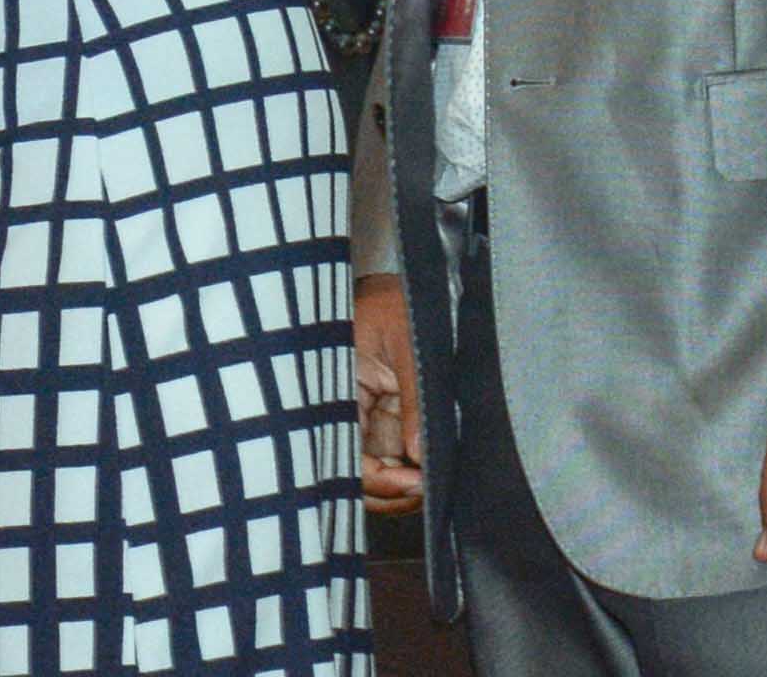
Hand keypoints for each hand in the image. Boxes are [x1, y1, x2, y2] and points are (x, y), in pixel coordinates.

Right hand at [355, 275, 423, 516]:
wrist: (410, 275)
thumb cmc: (398, 297)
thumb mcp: (411, 344)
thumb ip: (416, 402)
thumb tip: (421, 456)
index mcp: (333, 386)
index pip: (342, 453)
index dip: (376, 479)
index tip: (416, 483)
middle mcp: (340, 405)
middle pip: (352, 472)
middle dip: (389, 490)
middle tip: (429, 487)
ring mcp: (358, 411)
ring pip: (371, 467)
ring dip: (400, 482)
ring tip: (433, 477)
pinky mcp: (376, 411)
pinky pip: (385, 451)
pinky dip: (406, 466)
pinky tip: (427, 465)